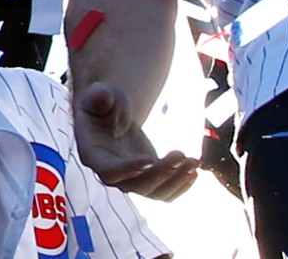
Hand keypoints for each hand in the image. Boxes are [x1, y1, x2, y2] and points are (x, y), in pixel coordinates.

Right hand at [72, 81, 198, 200]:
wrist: (115, 116)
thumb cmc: (105, 103)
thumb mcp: (100, 94)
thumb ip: (99, 96)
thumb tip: (101, 97)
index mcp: (93, 155)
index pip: (108, 171)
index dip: (128, 169)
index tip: (150, 159)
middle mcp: (111, 174)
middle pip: (136, 185)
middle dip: (161, 173)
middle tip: (179, 154)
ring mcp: (131, 181)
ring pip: (154, 192)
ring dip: (175, 180)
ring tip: (193, 161)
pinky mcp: (148, 181)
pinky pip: (165, 194)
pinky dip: (181, 187)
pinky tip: (194, 170)